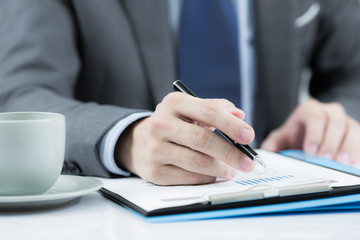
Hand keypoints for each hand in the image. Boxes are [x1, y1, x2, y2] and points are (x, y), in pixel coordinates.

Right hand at [115, 92, 255, 184]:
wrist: (138, 142)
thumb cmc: (173, 124)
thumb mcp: (190, 109)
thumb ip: (216, 108)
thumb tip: (240, 117)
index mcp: (173, 103)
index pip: (208, 112)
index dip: (231, 125)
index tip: (249, 135)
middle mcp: (160, 124)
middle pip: (202, 139)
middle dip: (230, 153)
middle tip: (248, 162)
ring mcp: (155, 149)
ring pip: (197, 162)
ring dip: (221, 168)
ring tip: (232, 170)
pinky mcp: (154, 171)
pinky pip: (188, 177)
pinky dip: (207, 178)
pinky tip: (214, 174)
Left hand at [261, 99, 359, 164]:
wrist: (309, 136)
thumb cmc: (296, 135)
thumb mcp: (282, 137)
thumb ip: (273, 142)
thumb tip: (268, 149)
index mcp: (310, 110)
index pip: (315, 117)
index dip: (314, 134)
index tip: (311, 151)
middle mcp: (330, 112)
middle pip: (335, 123)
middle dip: (330, 143)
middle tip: (325, 159)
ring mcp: (345, 121)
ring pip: (351, 130)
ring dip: (348, 147)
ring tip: (341, 162)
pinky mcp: (355, 132)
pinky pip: (359, 139)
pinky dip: (356, 151)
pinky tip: (352, 163)